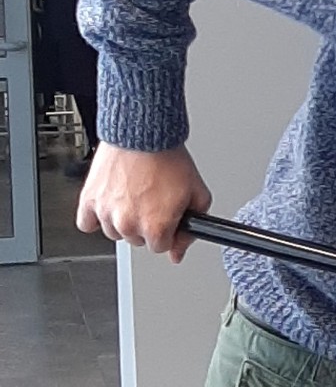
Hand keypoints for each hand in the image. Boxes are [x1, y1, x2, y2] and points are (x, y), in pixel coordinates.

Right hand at [79, 144, 211, 261]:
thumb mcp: (196, 193)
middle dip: (147, 224)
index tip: (169, 220)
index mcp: (155, 226)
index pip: (161, 247)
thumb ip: (193, 226)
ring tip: (134, 197)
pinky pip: (87, 223)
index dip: (168, 232)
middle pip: (137, 240)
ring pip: (114, 232)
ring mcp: (106, 213)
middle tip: (153, 201)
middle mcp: (128, 223)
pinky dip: (96, 218)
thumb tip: (178, 252)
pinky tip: (110, 207)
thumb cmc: (168, 158)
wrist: (143, 134)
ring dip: (123, 220)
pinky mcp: (89, 200)